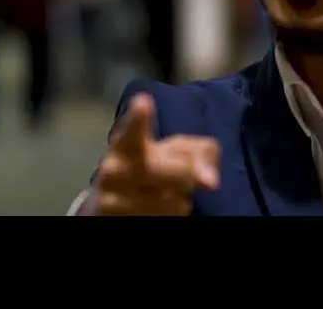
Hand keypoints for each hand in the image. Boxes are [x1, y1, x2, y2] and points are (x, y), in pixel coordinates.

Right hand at [93, 94, 220, 215]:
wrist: (112, 201)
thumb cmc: (150, 165)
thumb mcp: (173, 150)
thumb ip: (198, 151)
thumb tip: (210, 180)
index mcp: (125, 144)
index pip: (133, 131)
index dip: (139, 118)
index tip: (143, 102)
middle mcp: (114, 170)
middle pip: (174, 172)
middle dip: (185, 173)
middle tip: (178, 173)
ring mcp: (114, 200)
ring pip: (176, 201)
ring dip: (179, 197)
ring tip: (162, 190)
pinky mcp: (118, 221)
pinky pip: (169, 218)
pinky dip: (172, 213)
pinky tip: (157, 207)